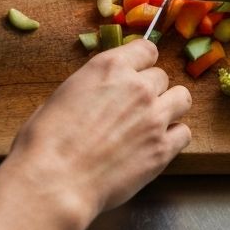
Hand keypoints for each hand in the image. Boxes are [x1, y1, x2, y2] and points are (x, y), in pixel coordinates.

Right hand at [0, 40, 191, 229]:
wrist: (55, 180)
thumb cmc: (45, 141)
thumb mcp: (63, 96)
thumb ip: (91, 88)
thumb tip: (98, 95)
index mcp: (110, 67)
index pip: (146, 49)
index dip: (142, 63)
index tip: (136, 74)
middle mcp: (138, 87)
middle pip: (161, 78)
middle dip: (150, 91)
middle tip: (133, 110)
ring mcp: (154, 117)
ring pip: (182, 99)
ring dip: (170, 108)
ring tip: (153, 124)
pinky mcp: (163, 148)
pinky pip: (184, 133)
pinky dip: (174, 138)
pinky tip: (157, 146)